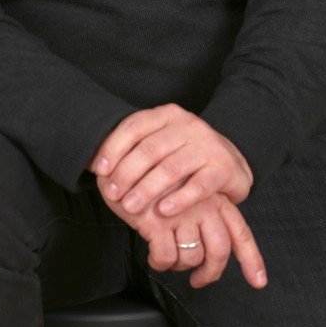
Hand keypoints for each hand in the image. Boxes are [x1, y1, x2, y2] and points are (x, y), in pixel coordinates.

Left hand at [89, 104, 252, 217]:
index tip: (99, 170)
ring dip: (147, 189)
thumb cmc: (184, 154)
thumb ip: (134, 147)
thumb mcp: (161, 141)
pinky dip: (178, 199)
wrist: (231, 160)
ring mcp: (207, 145)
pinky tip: (162, 212)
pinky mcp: (222, 167)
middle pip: (150, 148)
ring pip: (171, 168)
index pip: (134, 126)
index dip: (114, 147)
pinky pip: (198, 185)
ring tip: (130, 207)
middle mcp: (188, 125)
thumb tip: (94, 163)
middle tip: (111, 193)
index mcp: (167, 114)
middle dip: (126, 172)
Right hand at [96, 181, 266, 289]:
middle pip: (219, 250)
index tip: (258, 281)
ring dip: (179, 265)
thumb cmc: (150, 173)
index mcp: (212, 196)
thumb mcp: (181, 185)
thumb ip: (198, 207)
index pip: (238, 230)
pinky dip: (160, 261)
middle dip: (209, 273)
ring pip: (191, 257)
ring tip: (167, 259)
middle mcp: (202, 204)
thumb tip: (207, 244)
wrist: (120, 156)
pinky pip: (166, 256)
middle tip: (198, 281)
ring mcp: (181, 212)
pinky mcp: (157, 220)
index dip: (250, 258)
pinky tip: (153, 255)